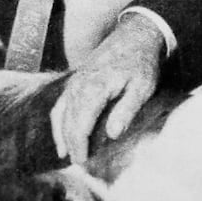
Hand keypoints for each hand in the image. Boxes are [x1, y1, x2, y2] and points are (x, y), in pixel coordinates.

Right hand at [49, 14, 166, 164]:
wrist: (136, 35)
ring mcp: (74, 82)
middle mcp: (78, 85)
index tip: (83, 163)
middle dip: (72, 145)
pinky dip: (58, 121)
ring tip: (67, 155)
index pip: (80, 124)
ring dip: (62, 135)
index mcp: (94, 88)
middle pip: (68, 122)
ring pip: (61, 113)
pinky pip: (61, 104)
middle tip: (80, 165)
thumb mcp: (142, 86)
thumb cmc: (141, 62)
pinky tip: (62, 135)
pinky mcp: (75, 80)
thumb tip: (112, 134)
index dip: (80, 146)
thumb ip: (126, 110)